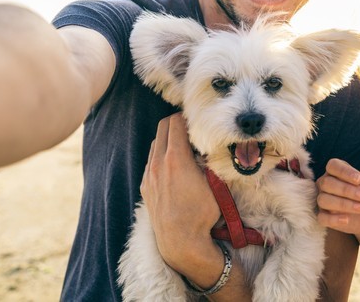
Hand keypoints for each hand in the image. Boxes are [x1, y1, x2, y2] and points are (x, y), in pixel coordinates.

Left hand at [141, 112, 220, 273]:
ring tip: (184, 148)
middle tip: (191, 129)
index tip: (198, 121)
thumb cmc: (202, 212)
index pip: (175, 121)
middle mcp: (158, 163)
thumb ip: (210, 158)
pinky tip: (174, 167)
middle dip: (177, 124)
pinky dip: (161, 156)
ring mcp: (149, 174)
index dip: (188, 118)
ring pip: (156, 144)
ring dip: (168, 140)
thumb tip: (212, 144)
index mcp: (175, 158)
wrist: (181, 241)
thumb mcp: (214, 182)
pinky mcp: (145, 186)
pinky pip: (151, 161)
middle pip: (162, 127)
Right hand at [316, 158, 359, 236]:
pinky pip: (322, 218)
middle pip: (327, 183)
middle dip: (346, 189)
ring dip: (343, 204)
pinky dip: (333, 219)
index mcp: (336, 171)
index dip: (344, 171)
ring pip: (323, 200)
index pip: (333, 166)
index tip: (359, 179)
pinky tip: (346, 220)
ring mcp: (323, 200)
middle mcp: (326, 184)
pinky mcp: (324, 217)